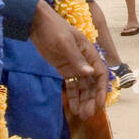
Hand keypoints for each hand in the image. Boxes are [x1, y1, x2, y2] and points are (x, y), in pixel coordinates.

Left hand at [30, 1, 107, 118]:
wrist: (37, 23)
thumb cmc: (53, 28)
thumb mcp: (64, 43)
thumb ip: (77, 59)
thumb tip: (91, 74)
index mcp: (89, 52)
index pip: (100, 73)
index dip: (101, 89)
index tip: (99, 103)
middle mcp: (85, 61)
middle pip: (92, 83)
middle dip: (92, 99)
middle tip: (88, 114)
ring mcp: (74, 66)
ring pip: (83, 86)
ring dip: (83, 100)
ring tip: (81, 115)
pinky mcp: (64, 69)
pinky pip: (72, 85)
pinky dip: (73, 96)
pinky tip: (73, 108)